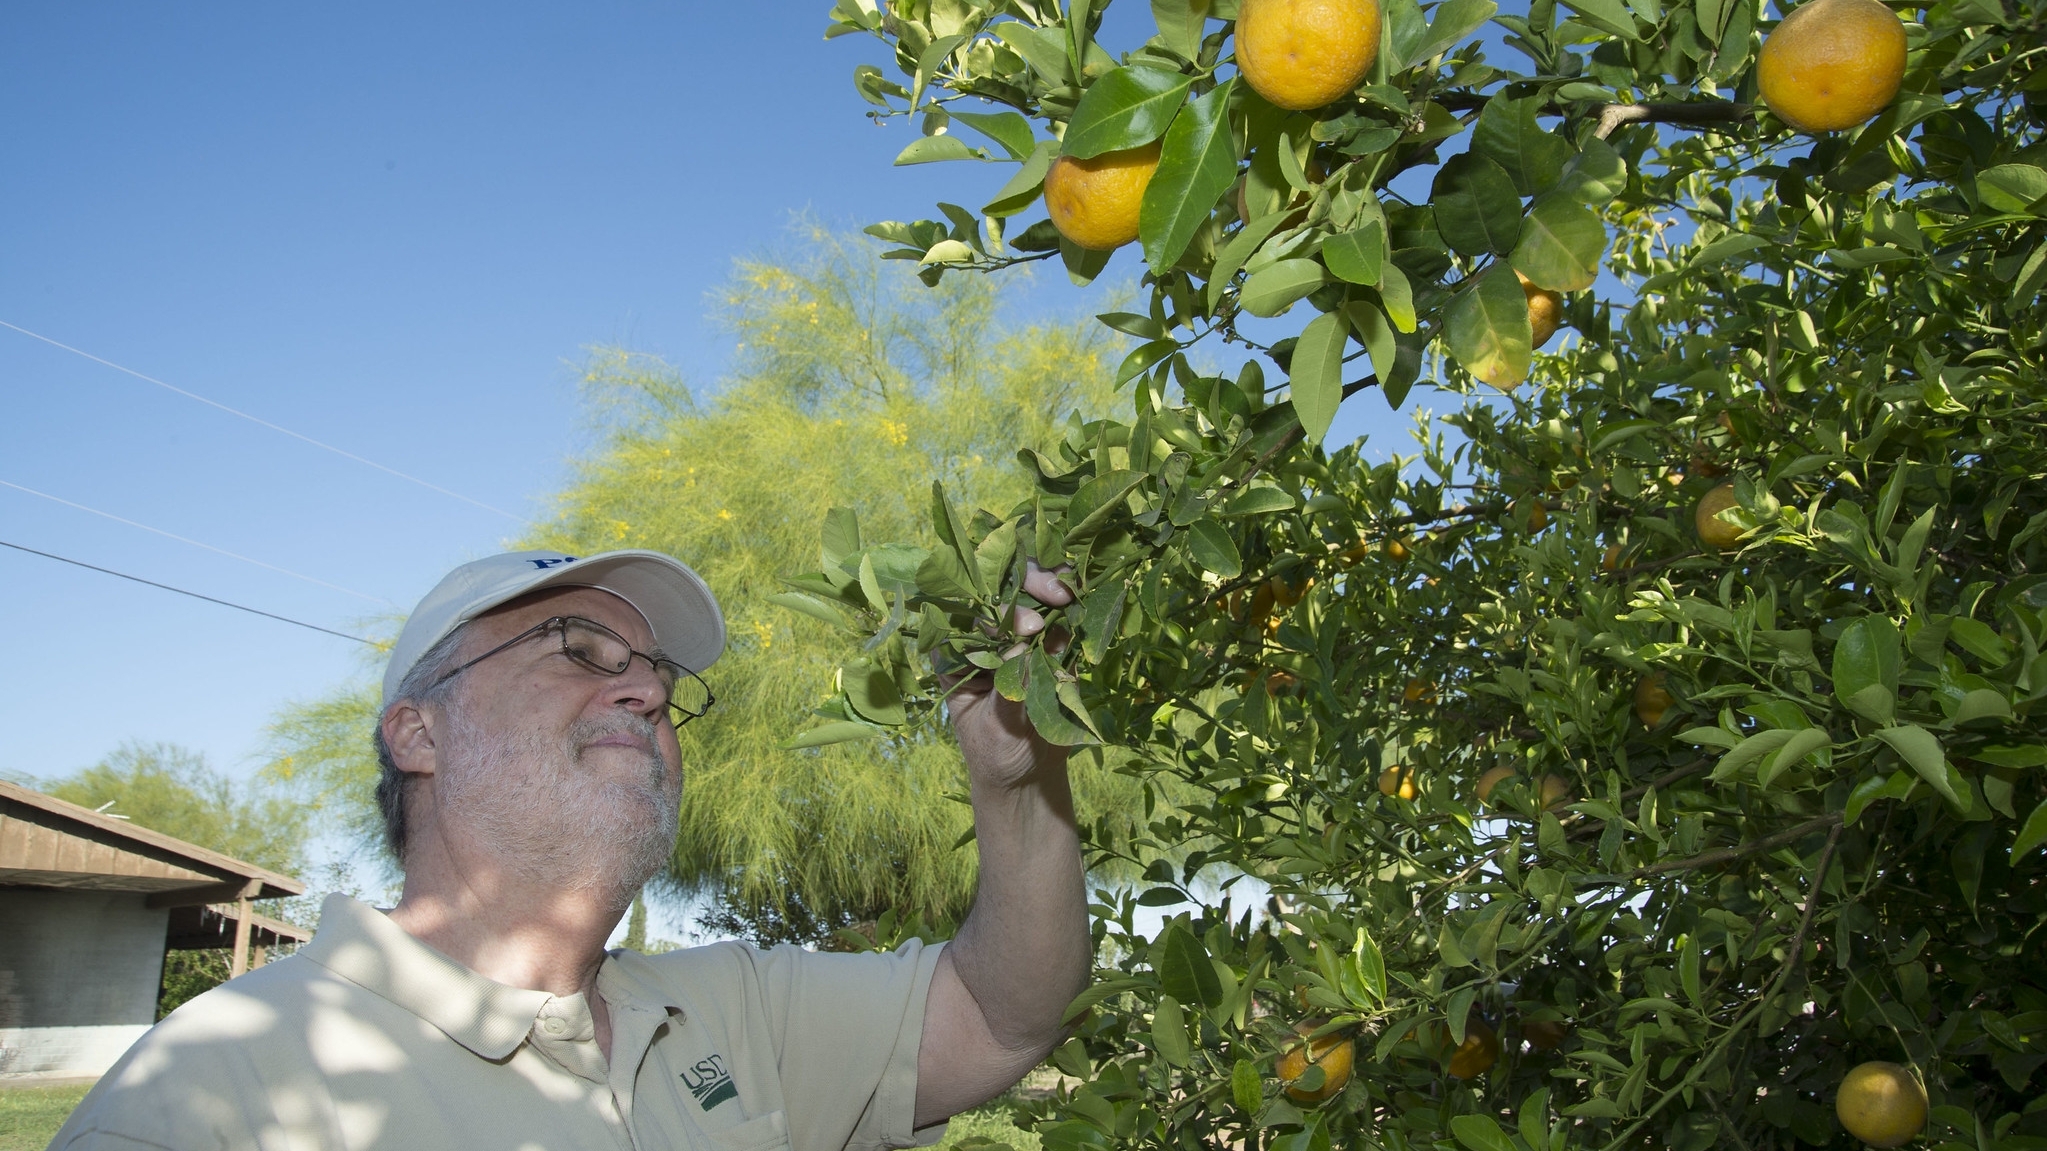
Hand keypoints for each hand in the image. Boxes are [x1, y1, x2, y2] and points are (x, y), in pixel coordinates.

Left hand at [938, 561, 1075, 786]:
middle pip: (1000, 590)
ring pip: (1032, 593)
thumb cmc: (997, 753)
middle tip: (1059, 593)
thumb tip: (1019, 646)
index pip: (969, 614)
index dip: (998, 608)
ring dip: (1055, 582)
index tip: (1030, 626)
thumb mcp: (997, 725)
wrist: (1028, 775)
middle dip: (1029, 582)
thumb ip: (1007, 687)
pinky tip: (1084, 598)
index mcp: (957, 654)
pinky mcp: (1050, 644)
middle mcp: (985, 637)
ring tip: (1073, 586)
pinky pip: (1061, 616)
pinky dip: (1074, 604)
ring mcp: (1019, 636)